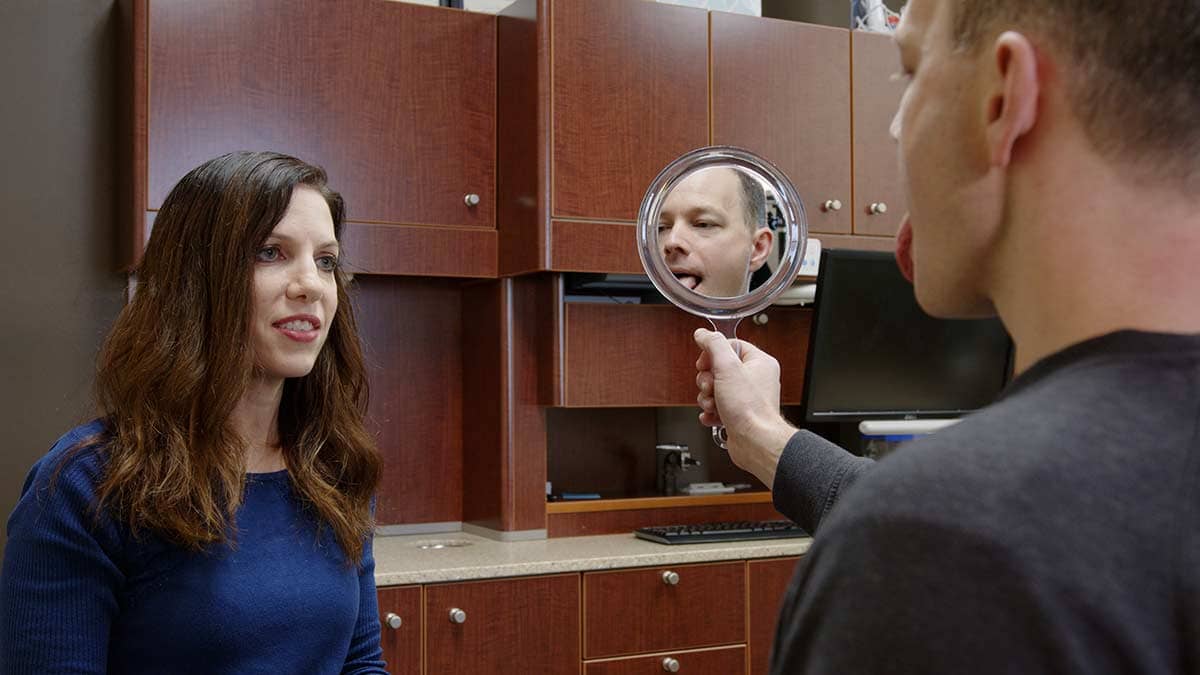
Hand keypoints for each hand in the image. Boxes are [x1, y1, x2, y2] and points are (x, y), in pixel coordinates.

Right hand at [694, 329, 795, 488]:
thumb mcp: (727, 367)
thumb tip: (703, 334)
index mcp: (759, 363)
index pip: (731, 346)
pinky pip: (717, 407)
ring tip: (713, 404)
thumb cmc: (749, 409)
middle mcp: (755, 379)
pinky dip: (711, 412)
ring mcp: (747, 398)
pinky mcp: (738, 414)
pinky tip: (712, 415)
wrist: (754, 442)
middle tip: (711, 387)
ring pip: (715, 389)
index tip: (705, 363)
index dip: (713, 354)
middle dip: (708, 380)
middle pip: (719, 368)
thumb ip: (713, 345)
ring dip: (707, 397)